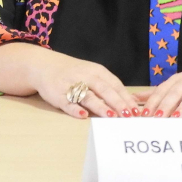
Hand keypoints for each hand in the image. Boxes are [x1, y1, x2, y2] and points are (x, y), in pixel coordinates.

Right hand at [0, 44, 141, 118]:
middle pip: (104, 90)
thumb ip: (111, 88)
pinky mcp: (57, 94)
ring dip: (99, 106)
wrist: (43, 65)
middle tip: (129, 116)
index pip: (115, 85)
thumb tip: (134, 103)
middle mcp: (84, 76)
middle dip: (117, 103)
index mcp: (96, 71)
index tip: (138, 112)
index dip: (126, 98)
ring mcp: (70, 84)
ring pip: (87, 96)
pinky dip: (74, 109)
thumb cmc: (74, 72)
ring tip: (111, 116)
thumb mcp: (93, 74)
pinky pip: (67, 102)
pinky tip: (82, 116)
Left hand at [143, 62, 181, 117]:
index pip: (161, 91)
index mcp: (177, 80)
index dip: (152, 103)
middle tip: (157, 118)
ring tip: (176, 118)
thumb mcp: (179, 87)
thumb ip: (159, 94)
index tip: (144, 116)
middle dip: (165, 105)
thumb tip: (134, 99)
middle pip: (175, 93)